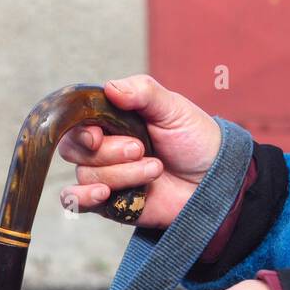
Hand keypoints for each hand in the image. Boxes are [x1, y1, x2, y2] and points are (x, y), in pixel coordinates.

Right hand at [57, 75, 222, 228]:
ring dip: (122, 174)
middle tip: (140, 149)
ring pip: (86, 175)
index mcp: (113, 118)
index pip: (77, 119)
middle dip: (109, 151)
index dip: (81, 128)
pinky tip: (104, 194)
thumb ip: (143, 93)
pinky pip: (77, 201)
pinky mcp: (108, 202)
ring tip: (156, 169)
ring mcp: (105, 174)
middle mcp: (103, 145)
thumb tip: (110, 87)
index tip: (97, 135)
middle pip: (75, 149)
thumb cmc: (194, 139)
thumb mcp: (174, 109)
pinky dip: (83, 197)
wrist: (214, 179)